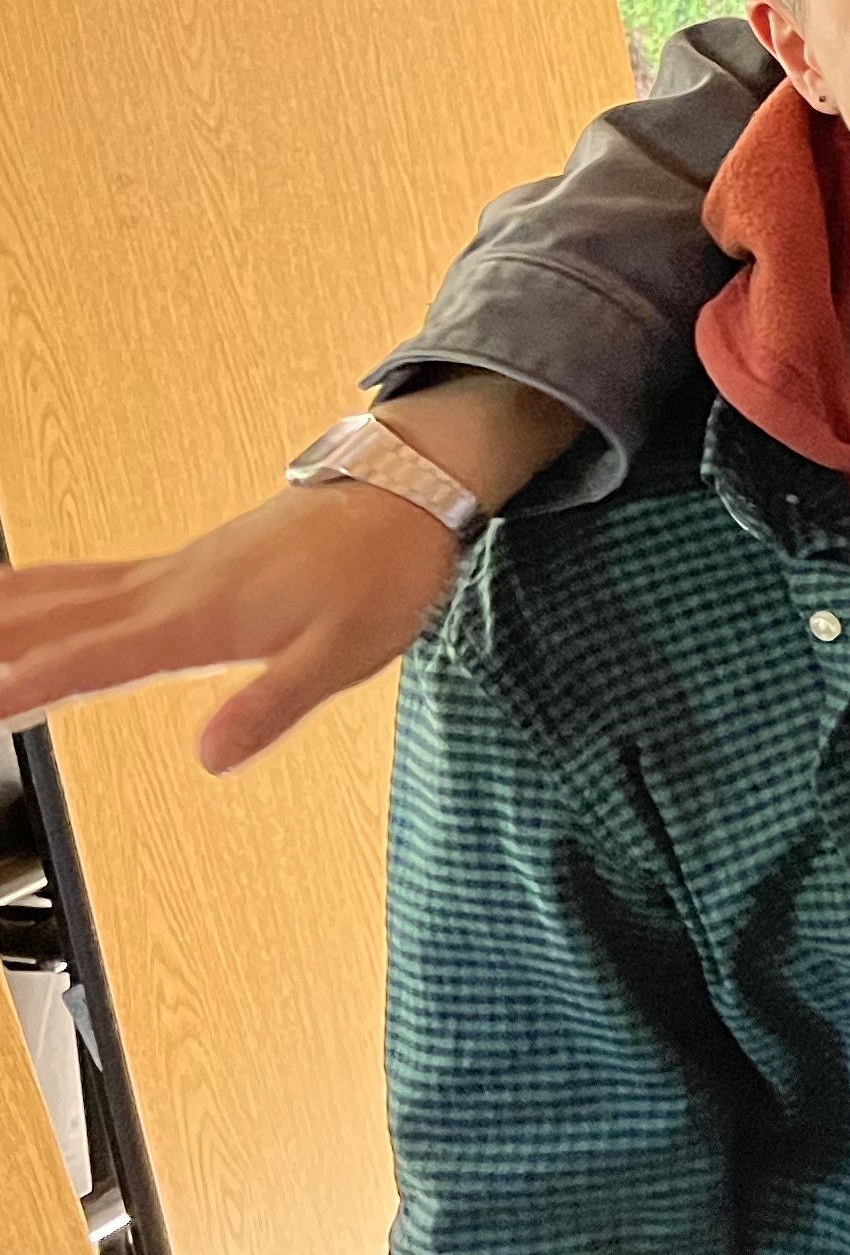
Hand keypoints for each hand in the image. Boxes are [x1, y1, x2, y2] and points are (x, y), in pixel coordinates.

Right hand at [0, 481, 461, 773]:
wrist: (404, 496)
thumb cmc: (382, 572)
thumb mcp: (345, 654)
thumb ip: (273, 705)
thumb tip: (214, 758)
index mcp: (198, 620)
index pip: (91, 660)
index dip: (29, 687)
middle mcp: (167, 591)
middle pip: (47, 619)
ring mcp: (167, 575)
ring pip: (55, 592)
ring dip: (0, 613)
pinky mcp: (179, 569)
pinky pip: (84, 579)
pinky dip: (33, 591)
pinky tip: (14, 601)